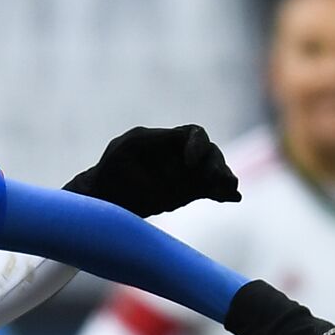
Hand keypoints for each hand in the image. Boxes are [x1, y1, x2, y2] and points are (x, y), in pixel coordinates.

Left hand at [64, 125, 240, 218]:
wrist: (101, 201)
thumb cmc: (111, 172)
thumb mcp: (129, 151)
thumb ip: (156, 144)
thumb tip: (187, 153)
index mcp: (162, 139)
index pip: (192, 134)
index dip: (198, 145)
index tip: (191, 162)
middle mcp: (177, 154)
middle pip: (208, 153)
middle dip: (216, 165)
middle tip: (221, 181)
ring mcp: (184, 173)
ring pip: (212, 172)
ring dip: (223, 179)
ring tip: (229, 189)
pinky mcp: (186, 192)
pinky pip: (208, 189)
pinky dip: (220, 192)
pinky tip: (232, 197)